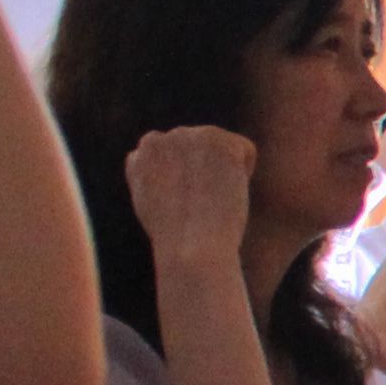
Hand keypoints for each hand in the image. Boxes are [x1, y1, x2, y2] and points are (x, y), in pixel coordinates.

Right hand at [126, 124, 255, 261]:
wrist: (190, 247)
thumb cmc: (178, 241)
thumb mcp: (157, 207)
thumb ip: (162, 179)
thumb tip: (179, 170)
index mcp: (140, 156)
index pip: (173, 155)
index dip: (188, 180)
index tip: (187, 203)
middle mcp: (158, 139)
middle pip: (200, 148)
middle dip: (207, 171)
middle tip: (201, 205)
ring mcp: (186, 137)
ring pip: (221, 147)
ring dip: (225, 171)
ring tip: (211, 199)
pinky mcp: (215, 140)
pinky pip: (245, 149)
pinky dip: (245, 171)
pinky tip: (227, 190)